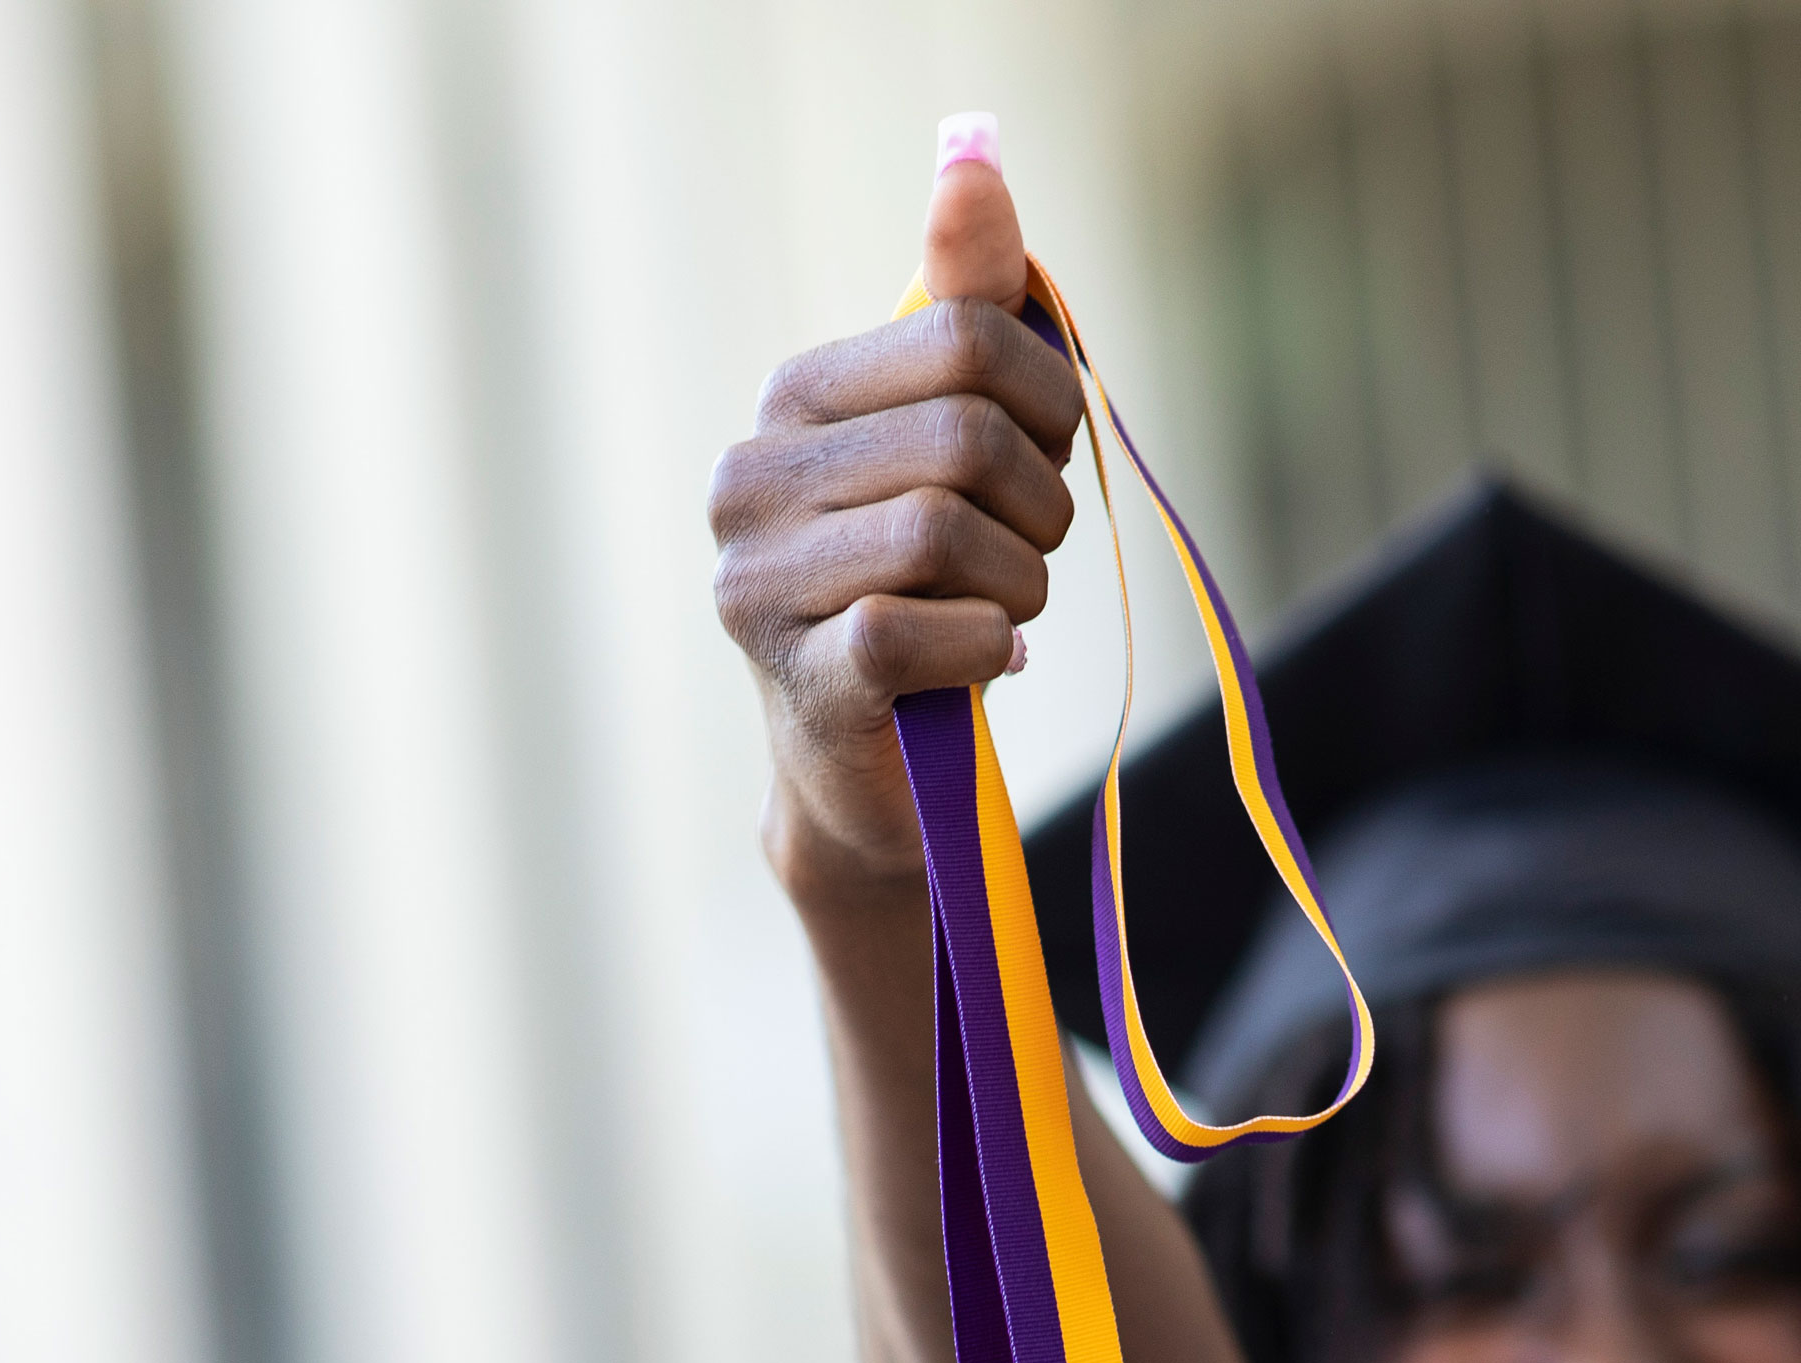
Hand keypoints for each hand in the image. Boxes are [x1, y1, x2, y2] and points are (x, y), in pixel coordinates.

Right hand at [709, 129, 1086, 905]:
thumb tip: (975, 157)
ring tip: (1007, 609)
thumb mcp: (951, 438)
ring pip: (946, 531)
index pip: (964, 338)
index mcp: (792, 399)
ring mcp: (758, 580)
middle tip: (1033, 550)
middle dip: (1039, 500)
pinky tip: (984, 659)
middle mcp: (750, 475)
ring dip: (1019, 580)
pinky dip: (986, 646)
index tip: (1048, 459)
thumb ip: (967, 305)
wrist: (863, 768)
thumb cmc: (921, 588)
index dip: (1050, 401)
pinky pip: (923, 629)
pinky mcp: (798, 677)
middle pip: (965, 435)